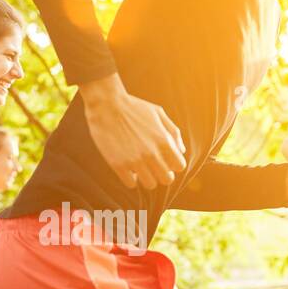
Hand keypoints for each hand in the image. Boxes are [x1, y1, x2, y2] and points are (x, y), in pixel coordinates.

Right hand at [80, 73, 185, 189]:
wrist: (106, 104)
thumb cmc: (133, 107)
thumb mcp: (158, 113)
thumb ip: (173, 132)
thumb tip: (181, 151)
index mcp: (163, 141)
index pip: (180, 166)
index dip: (173, 164)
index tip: (165, 159)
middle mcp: (151, 153)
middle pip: (167, 179)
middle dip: (162, 174)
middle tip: (154, 166)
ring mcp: (134, 160)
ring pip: (150, 184)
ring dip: (147, 178)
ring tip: (140, 167)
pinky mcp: (118, 164)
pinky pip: (131, 184)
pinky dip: (131, 178)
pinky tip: (128, 168)